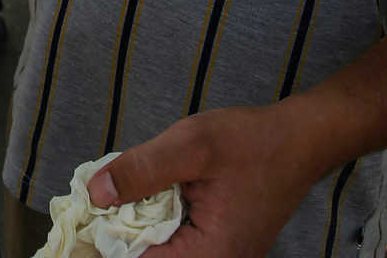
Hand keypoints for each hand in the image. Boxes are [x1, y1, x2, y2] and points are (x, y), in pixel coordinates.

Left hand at [87, 104, 326, 256]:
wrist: (300, 139)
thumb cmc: (253, 143)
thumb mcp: (190, 146)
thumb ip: (141, 170)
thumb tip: (95, 193)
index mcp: (210, 255)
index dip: (108, 241)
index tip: (85, 218)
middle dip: (119, 231)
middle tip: (97, 200)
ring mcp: (220, 256)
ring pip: (159, 249)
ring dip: (136, 224)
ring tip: (118, 193)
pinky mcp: (219, 243)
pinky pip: (175, 240)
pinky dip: (155, 219)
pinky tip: (146, 193)